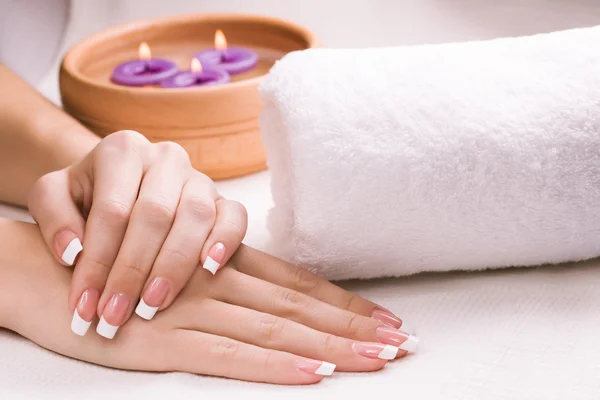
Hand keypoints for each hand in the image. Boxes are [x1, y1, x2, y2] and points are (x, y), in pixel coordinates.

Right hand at [8, 222, 417, 384]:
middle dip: (355, 327)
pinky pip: (233, 356)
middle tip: (403, 342)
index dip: (345, 303)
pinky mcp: (166, 342)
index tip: (387, 319)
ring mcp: (196, 312)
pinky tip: (314, 374)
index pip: (299, 284)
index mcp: (225, 266)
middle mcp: (220, 283)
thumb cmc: (116, 268)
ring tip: (379, 358)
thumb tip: (273, 300)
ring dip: (333, 345)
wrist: (46, 269)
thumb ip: (224, 281)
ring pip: (279, 328)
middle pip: (301, 306)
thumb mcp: (178, 268)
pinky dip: (278, 366)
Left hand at [28, 130, 246, 338]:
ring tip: (153, 304)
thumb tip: (73, 253)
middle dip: (133, 271)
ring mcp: (198, 177)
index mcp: (122, 150)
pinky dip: (226, 240)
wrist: (121, 182)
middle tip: (116, 314)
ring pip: (195, 216)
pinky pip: (235, 215)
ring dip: (174, 265)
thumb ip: (54, 216)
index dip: (98, 261)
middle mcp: (165, 158)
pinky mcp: (223, 198)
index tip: (85, 304)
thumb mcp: (55, 195)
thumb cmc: (87, 195)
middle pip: (155, 215)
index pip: (113, 210)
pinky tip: (210, 268)